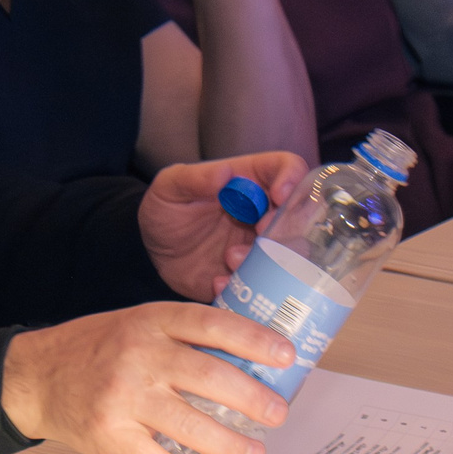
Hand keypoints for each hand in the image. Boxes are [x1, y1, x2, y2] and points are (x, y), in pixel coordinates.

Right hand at [0, 304, 293, 453]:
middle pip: (208, 376)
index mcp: (149, 322)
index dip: (253, 339)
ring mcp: (124, 397)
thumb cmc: (95, 351)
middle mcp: (138, 355)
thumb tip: (246, 364)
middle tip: (277, 414)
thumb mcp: (136, 324)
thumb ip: (181, 338)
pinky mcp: (112, 435)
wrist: (36, 377)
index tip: (286, 355)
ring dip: (230, 445)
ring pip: (190, 425)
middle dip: (253, 398)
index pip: (210, 324)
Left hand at [138, 152, 310, 299]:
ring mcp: (263, 245)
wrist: (152, 252)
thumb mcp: (169, 188)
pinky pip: (265, 284)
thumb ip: (192, 179)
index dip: (292, 178)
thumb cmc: (165, 210)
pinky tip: (219, 282)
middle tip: (260, 236)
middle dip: (287, 227)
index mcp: (250, 181)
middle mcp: (264, 212)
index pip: (286, 168)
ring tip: (230, 259)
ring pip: (290, 253)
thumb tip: (224, 172)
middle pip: (299, 214)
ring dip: (268, 259)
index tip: (279, 196)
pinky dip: (247, 285)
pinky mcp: (255, 275)